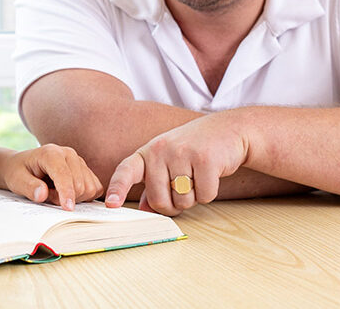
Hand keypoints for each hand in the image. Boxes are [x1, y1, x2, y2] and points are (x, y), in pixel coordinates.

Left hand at [1, 143, 102, 210]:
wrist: (22, 166)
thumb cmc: (19, 172)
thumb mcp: (16, 181)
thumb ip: (29, 187)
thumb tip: (42, 194)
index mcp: (51, 153)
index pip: (64, 175)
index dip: (67, 193)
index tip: (67, 209)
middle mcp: (68, 154)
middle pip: (80, 185)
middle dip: (66, 198)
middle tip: (48, 197)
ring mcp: (78, 161)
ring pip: (90, 188)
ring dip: (76, 198)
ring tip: (56, 193)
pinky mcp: (85, 169)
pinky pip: (95, 188)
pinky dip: (84, 197)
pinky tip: (68, 193)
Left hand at [105, 113, 248, 215]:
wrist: (228, 130)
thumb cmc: (194, 149)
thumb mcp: (168, 161)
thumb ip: (154, 185)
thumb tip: (144, 208)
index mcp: (149, 152)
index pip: (127, 170)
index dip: (118, 188)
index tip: (111, 204)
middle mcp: (161, 150)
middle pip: (159, 201)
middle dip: (174, 205)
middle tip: (184, 187)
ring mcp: (183, 153)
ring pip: (183, 202)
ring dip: (193, 198)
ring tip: (198, 175)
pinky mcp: (205, 160)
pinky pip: (204, 197)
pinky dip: (210, 192)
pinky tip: (211, 174)